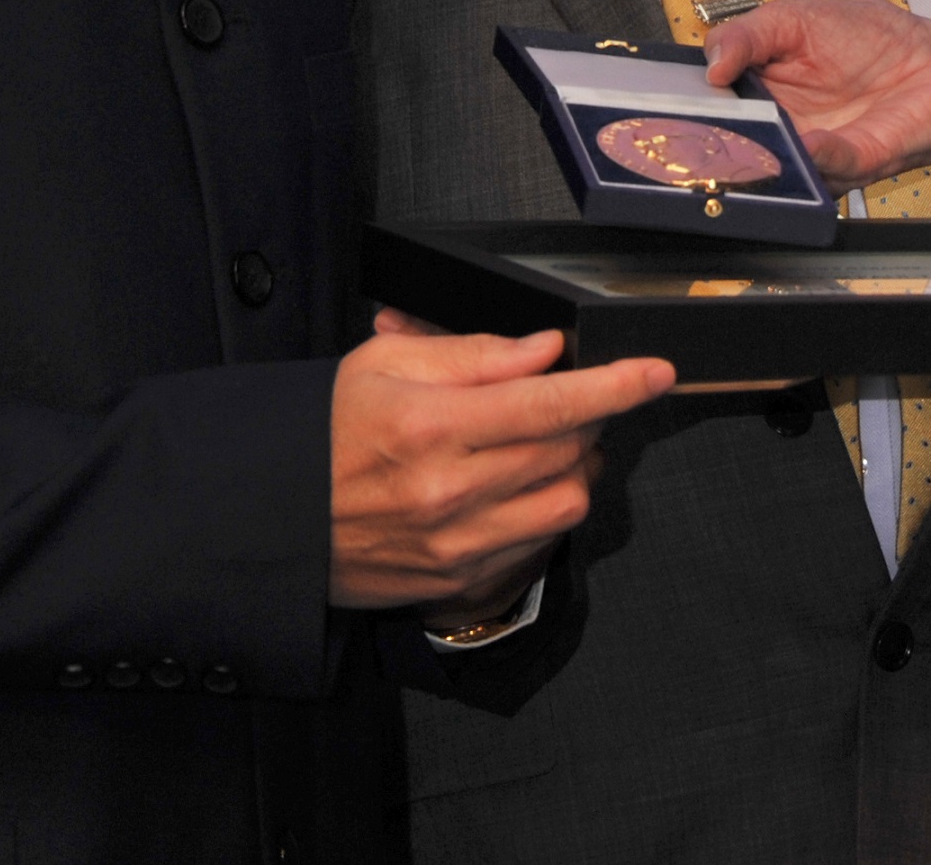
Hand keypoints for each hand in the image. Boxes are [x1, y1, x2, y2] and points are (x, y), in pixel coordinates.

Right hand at [327, 309, 673, 610]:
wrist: (274, 517)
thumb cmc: (329, 431)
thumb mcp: (385, 364)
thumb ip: (475, 355)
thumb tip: (546, 350)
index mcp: (432, 425)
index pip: (551, 402)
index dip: (615, 385)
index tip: (656, 371)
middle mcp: (450, 491)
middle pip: (568, 452)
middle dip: (590, 417)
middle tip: (570, 398)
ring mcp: (457, 544)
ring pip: (567, 503)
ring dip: (575, 469)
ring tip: (546, 445)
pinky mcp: (458, 581)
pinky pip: (539, 543)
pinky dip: (546, 509)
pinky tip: (517, 487)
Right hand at [699, 0, 930, 187]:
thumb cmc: (866, 39)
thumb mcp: (792, 19)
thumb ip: (745, 34)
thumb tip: (710, 64)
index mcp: (754, 93)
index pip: (707, 111)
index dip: (683, 110)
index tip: (659, 105)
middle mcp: (776, 131)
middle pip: (730, 149)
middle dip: (707, 147)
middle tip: (689, 132)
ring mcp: (810, 152)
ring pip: (771, 170)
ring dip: (756, 161)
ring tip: (741, 139)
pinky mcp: (851, 164)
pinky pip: (825, 168)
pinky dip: (814, 157)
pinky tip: (807, 140)